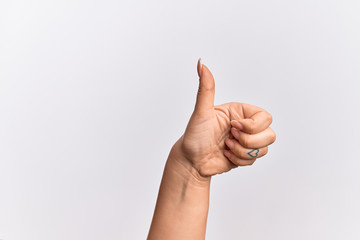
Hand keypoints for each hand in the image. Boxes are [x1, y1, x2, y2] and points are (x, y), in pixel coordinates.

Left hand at [173, 59, 275, 179]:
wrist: (191, 161)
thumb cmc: (194, 136)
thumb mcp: (201, 112)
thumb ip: (206, 88)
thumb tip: (201, 63)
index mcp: (239, 112)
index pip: (265, 117)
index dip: (252, 125)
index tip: (233, 127)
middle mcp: (245, 125)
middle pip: (270, 134)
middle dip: (248, 141)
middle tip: (229, 139)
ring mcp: (246, 141)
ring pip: (264, 148)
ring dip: (242, 151)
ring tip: (226, 147)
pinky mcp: (245, 155)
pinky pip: (255, 159)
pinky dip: (239, 160)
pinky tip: (226, 154)